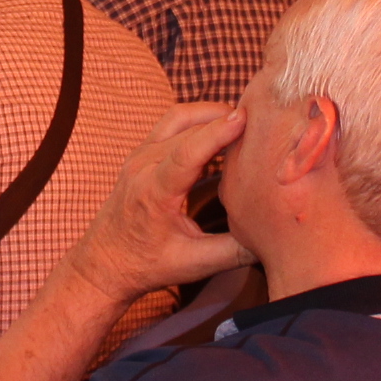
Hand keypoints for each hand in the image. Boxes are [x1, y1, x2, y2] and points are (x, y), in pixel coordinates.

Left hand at [68, 104, 252, 306]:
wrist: (104, 263)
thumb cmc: (147, 265)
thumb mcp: (195, 264)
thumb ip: (236, 250)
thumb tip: (276, 237)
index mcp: (153, 192)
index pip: (187, 152)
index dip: (216, 133)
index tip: (243, 118)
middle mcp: (142, 167)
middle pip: (188, 129)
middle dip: (223, 120)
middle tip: (262, 123)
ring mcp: (139, 156)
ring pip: (178, 118)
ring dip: (210, 114)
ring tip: (243, 121)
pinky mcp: (141, 153)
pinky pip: (171, 124)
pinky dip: (198, 121)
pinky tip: (221, 129)